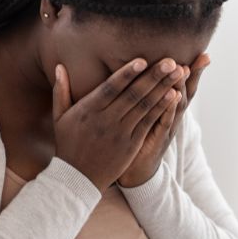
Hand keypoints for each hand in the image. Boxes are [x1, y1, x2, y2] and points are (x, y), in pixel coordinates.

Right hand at [51, 57, 179, 190]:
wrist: (78, 178)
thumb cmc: (68, 144)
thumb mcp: (60, 117)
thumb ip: (61, 90)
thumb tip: (59, 66)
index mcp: (89, 110)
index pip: (110, 88)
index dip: (127, 74)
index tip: (142, 60)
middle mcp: (106, 120)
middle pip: (133, 95)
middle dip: (153, 77)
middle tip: (171, 61)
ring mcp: (121, 133)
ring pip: (145, 107)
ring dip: (163, 88)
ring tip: (178, 72)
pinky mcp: (132, 144)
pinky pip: (149, 123)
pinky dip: (162, 108)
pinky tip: (174, 95)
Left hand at [117, 52, 210, 187]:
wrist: (136, 171)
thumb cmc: (138, 138)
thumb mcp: (145, 113)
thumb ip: (148, 94)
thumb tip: (148, 70)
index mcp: (170, 109)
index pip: (184, 86)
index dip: (194, 72)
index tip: (205, 55)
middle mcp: (173, 117)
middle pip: (186, 93)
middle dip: (193, 75)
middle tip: (202, 58)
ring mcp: (168, 128)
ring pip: (178, 105)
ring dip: (180, 86)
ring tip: (184, 69)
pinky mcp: (158, 138)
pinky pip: (165, 121)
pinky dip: (169, 108)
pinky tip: (173, 96)